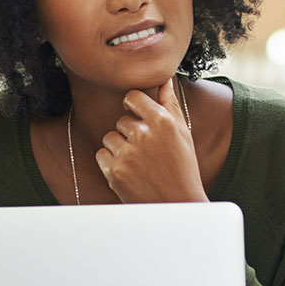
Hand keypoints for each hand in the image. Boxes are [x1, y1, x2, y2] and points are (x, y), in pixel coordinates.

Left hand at [95, 80, 206, 202]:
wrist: (178, 206)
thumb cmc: (183, 168)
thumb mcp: (183, 133)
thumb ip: (170, 104)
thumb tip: (164, 79)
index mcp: (163, 121)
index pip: (133, 97)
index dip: (132, 105)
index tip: (136, 115)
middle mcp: (144, 134)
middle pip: (121, 120)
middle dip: (130, 133)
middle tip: (147, 152)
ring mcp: (127, 153)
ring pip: (110, 137)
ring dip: (119, 148)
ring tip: (139, 164)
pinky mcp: (114, 171)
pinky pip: (102, 154)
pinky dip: (110, 163)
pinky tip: (129, 172)